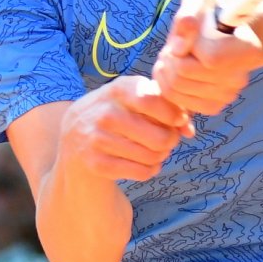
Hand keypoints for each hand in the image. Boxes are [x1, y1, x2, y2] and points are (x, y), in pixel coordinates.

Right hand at [57, 75, 192, 182]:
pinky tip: (142, 164)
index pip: (154, 101)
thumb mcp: (134, 99)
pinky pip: (141, 172)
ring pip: (153, 157)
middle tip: (165, 140)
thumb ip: (166, 107)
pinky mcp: (97, 163)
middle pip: (161, 137)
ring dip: (160, 157)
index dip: (174, 115)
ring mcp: (98, 139)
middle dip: (170, 141)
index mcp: (117, 89)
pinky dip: (149, 170)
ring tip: (153, 151)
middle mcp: (105, 112)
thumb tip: (188, 130)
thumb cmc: (117, 115)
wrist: (74, 138)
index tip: (177, 121)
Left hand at [152, 0, 260, 115]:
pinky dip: (168, 86)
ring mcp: (228, 96)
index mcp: (247, 50)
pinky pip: (179, 102)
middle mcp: (240, 78)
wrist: (221, 37)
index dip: (187, 44)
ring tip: (172, 56)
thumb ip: (188, 14)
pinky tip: (173, 71)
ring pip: (176, 89)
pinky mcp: (214, 107)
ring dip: (165, 70)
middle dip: (169, 57)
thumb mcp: (199, 1)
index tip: (187, 33)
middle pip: (184, 75)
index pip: (208, 58)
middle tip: (172, 46)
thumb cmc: (209, 15)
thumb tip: (178, 46)